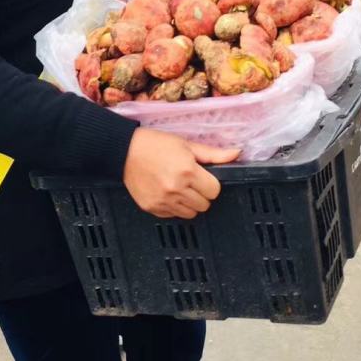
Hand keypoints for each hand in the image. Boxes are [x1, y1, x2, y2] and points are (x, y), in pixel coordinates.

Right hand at [123, 128, 239, 219]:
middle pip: (204, 205)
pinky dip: (174, 207)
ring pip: (191, 214)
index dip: (210, 183)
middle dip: (201, 194)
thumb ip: (213, 154)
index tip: (202, 177)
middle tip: (190, 181)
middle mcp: (176, 189)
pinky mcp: (152, 208)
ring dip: (189, 203)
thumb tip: (236, 153)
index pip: (214, 191)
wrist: (124, 151)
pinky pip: (173, 216)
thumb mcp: (186, 144)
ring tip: (179, 188)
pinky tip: (166, 192)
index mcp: (187, 171)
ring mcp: (163, 201)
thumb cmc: (156, 144)